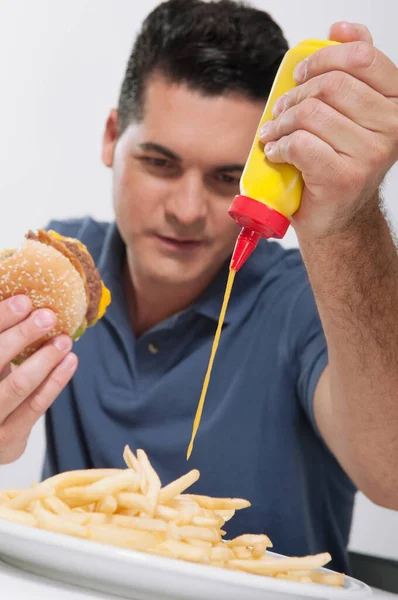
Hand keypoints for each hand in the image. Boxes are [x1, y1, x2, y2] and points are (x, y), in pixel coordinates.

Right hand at [0, 296, 77, 463]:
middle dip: (22, 335)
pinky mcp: (9, 442)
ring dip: (45, 359)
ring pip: (18, 386)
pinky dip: (55, 381)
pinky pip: (35, 407)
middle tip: (47, 315)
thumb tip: (22, 301)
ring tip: (64, 339)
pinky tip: (69, 361)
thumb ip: (3, 340)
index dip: (1, 320)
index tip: (23, 300)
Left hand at [259, 22, 397, 236]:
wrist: (338, 217)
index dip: (324, 58)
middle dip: (295, 95)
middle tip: (281, 110)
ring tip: (274, 134)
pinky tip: (277, 152)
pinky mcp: (344, 177)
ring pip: (310, 114)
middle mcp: (393, 128)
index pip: (363, 57)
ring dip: (280, 123)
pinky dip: (279, 146)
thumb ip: (353, 72)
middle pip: (330, 85)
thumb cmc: (340, 162)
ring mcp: (371, 155)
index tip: (301, 73)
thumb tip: (341, 30)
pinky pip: (299, 144)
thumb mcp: (353, 114)